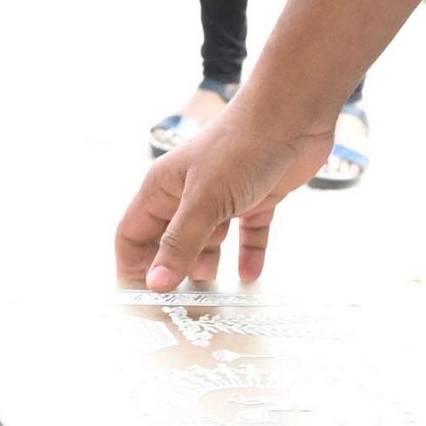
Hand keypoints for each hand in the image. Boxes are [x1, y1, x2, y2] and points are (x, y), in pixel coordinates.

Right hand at [113, 74, 331, 289]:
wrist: (292, 115)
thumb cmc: (240, 148)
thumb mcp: (204, 202)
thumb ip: (180, 245)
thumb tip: (154, 284)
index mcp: (162, 189)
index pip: (133, 235)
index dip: (132, 266)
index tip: (140, 300)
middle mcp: (188, 193)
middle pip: (169, 242)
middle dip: (172, 273)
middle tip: (179, 309)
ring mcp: (222, 196)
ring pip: (208, 241)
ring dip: (209, 267)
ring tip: (213, 299)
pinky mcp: (255, 198)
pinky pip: (247, 233)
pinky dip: (248, 253)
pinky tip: (250, 276)